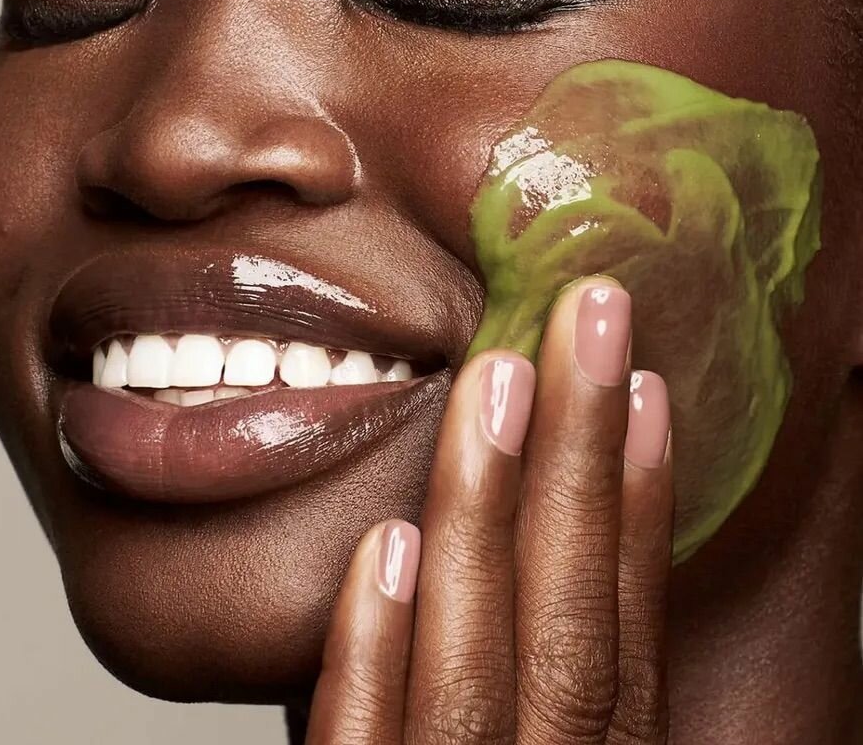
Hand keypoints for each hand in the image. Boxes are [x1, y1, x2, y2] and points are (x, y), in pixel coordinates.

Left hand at [306, 278, 673, 744]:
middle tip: (588, 318)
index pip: (626, 637)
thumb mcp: (513, 738)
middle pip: (572, 632)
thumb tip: (506, 507)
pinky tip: (386, 544)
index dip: (641, 510)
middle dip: (581, 462)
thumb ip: (511, 654)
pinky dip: (376, 651)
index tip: (645, 387)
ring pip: (475, 673)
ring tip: (496, 381)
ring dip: (484, 515)